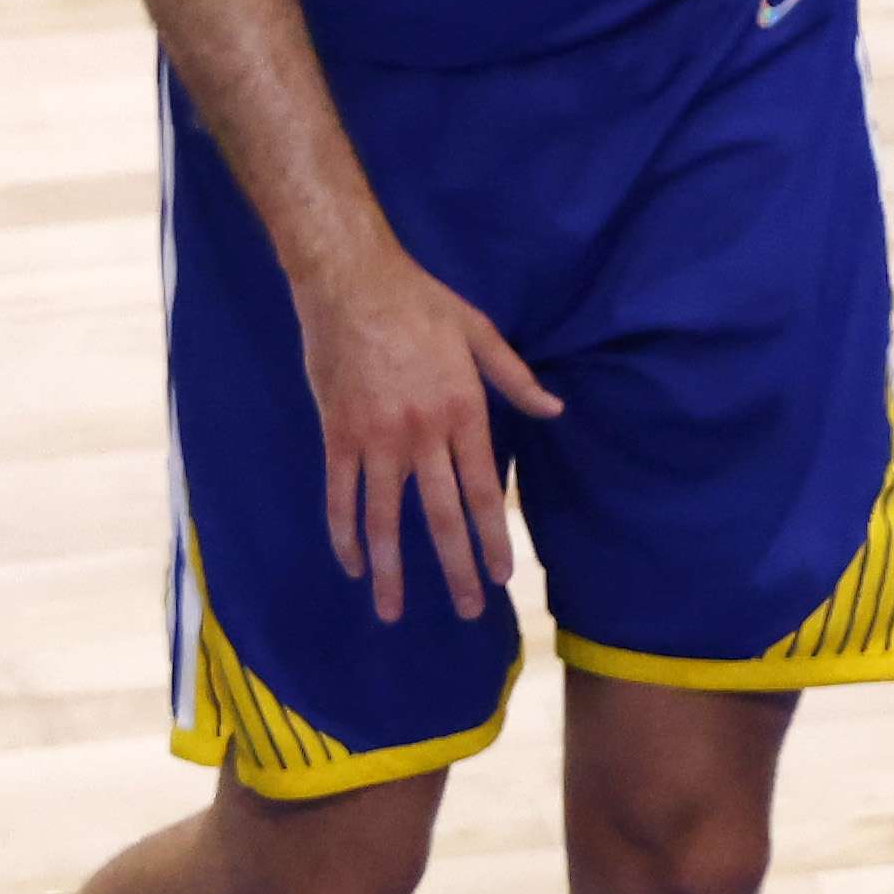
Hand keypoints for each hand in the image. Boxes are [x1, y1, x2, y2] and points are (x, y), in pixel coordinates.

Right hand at [291, 237, 560, 624]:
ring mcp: (376, 439)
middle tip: (466, 610)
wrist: (349, 279)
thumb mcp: (480, 332)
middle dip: (455, 569)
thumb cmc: (419, 301)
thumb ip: (516, 378)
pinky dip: (344, 534)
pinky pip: (340, 496)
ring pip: (385, 519)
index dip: (493, 537)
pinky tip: (354, 565)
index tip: (502, 575)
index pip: (484, 491)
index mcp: (462, 412)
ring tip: (394, 614)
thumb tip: (555, 408)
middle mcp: (423, 435)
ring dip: (392, 571)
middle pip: (440, 517)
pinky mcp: (338, 434)